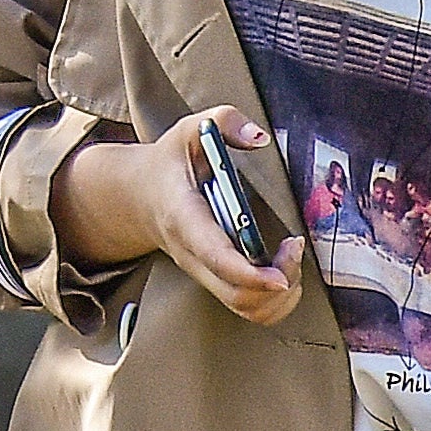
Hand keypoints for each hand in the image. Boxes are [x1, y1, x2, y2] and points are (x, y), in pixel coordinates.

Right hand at [49, 113, 297, 324]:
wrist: (137, 195)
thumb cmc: (169, 162)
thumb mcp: (189, 130)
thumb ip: (225, 121)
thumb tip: (260, 138)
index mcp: (186, 218)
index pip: (216, 256)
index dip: (250, 274)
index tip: (280, 276)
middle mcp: (193, 254)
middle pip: (237, 295)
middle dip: (279, 282)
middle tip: (293, 248)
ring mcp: (203, 272)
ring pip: (245, 309)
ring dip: (280, 296)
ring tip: (290, 260)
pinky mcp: (214, 281)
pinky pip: (247, 308)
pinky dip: (274, 300)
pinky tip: (282, 271)